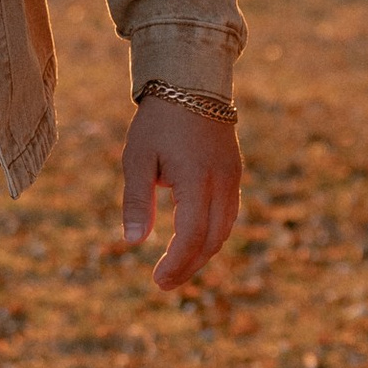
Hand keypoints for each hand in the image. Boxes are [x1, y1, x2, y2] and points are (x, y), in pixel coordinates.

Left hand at [121, 95, 242, 291]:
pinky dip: (211, 235)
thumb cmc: (158, 121)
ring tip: (177, 267)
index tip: (158, 281)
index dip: (177, 263)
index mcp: (196, 178)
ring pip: (224, 230)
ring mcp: (233, 178)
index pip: (191, 235)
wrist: (191, 84)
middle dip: (189, 266)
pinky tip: (192, 242)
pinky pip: (228, 215)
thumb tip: (133, 243)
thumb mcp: (138, 158)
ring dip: (202, 254)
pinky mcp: (235, 174)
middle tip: (164, 283)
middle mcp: (222, 182)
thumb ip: (137, 201)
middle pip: (212, 240)